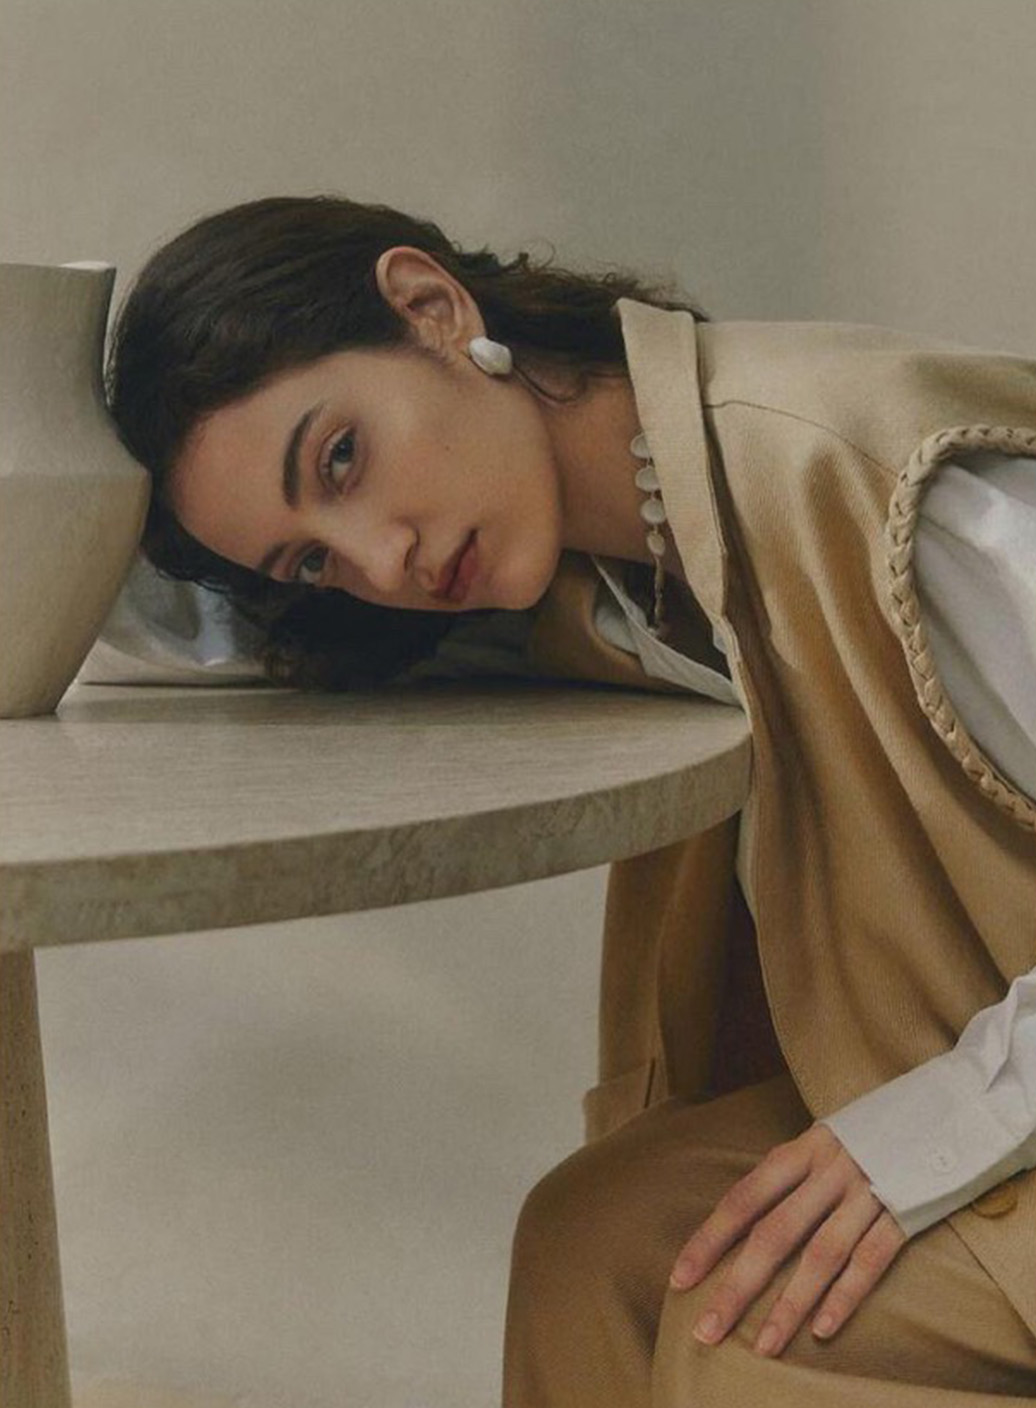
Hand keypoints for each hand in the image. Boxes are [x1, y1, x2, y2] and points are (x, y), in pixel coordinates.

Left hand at [668, 1122, 906, 1356]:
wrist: (943, 1108)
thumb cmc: (869, 1133)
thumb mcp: (822, 1141)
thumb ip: (790, 1176)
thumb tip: (743, 1221)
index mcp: (801, 1149)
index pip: (744, 1199)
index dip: (710, 1239)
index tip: (681, 1279)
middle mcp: (829, 1170)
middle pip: (775, 1233)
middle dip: (737, 1284)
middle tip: (708, 1328)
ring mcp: (868, 1191)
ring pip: (821, 1254)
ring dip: (789, 1304)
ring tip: (763, 1345)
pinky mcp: (905, 1210)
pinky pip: (870, 1259)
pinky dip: (846, 1295)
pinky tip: (821, 1329)